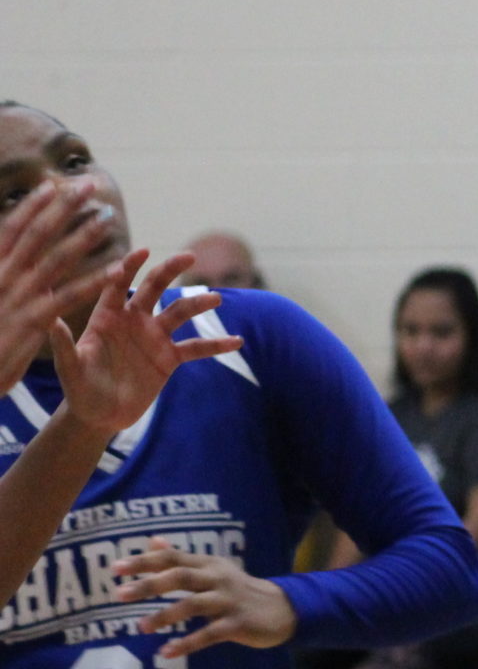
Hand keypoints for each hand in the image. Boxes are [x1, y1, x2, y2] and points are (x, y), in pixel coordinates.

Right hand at [0, 178, 116, 390]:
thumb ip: (1, 274)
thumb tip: (10, 254)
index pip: (12, 230)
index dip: (33, 207)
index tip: (53, 184)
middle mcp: (1, 278)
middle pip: (36, 235)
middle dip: (63, 208)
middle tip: (89, 184)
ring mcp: (16, 298)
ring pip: (56, 259)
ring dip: (84, 235)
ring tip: (109, 216)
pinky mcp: (31, 322)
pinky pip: (69, 296)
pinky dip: (95, 280)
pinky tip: (119, 268)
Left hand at [53, 249, 239, 437]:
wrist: (99, 416)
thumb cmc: (78, 390)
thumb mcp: (69, 369)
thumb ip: (64, 345)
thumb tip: (51, 320)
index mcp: (106, 318)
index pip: (117, 285)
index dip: (129, 267)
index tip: (143, 252)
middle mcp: (133, 321)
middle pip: (155, 288)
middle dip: (171, 270)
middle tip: (189, 256)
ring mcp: (154, 338)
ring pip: (179, 313)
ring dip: (198, 305)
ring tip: (216, 300)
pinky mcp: (169, 358)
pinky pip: (196, 347)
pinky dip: (216, 344)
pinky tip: (237, 342)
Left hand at [112, 538, 296, 658]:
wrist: (281, 609)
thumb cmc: (238, 590)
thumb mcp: (212, 569)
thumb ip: (182, 558)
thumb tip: (153, 540)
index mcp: (208, 565)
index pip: (172, 558)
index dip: (144, 561)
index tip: (115, 569)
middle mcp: (217, 578)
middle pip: (181, 577)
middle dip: (149, 585)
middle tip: (120, 594)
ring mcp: (229, 601)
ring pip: (193, 605)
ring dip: (165, 615)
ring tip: (141, 626)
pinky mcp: (238, 624)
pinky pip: (209, 634)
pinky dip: (187, 643)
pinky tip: (166, 652)